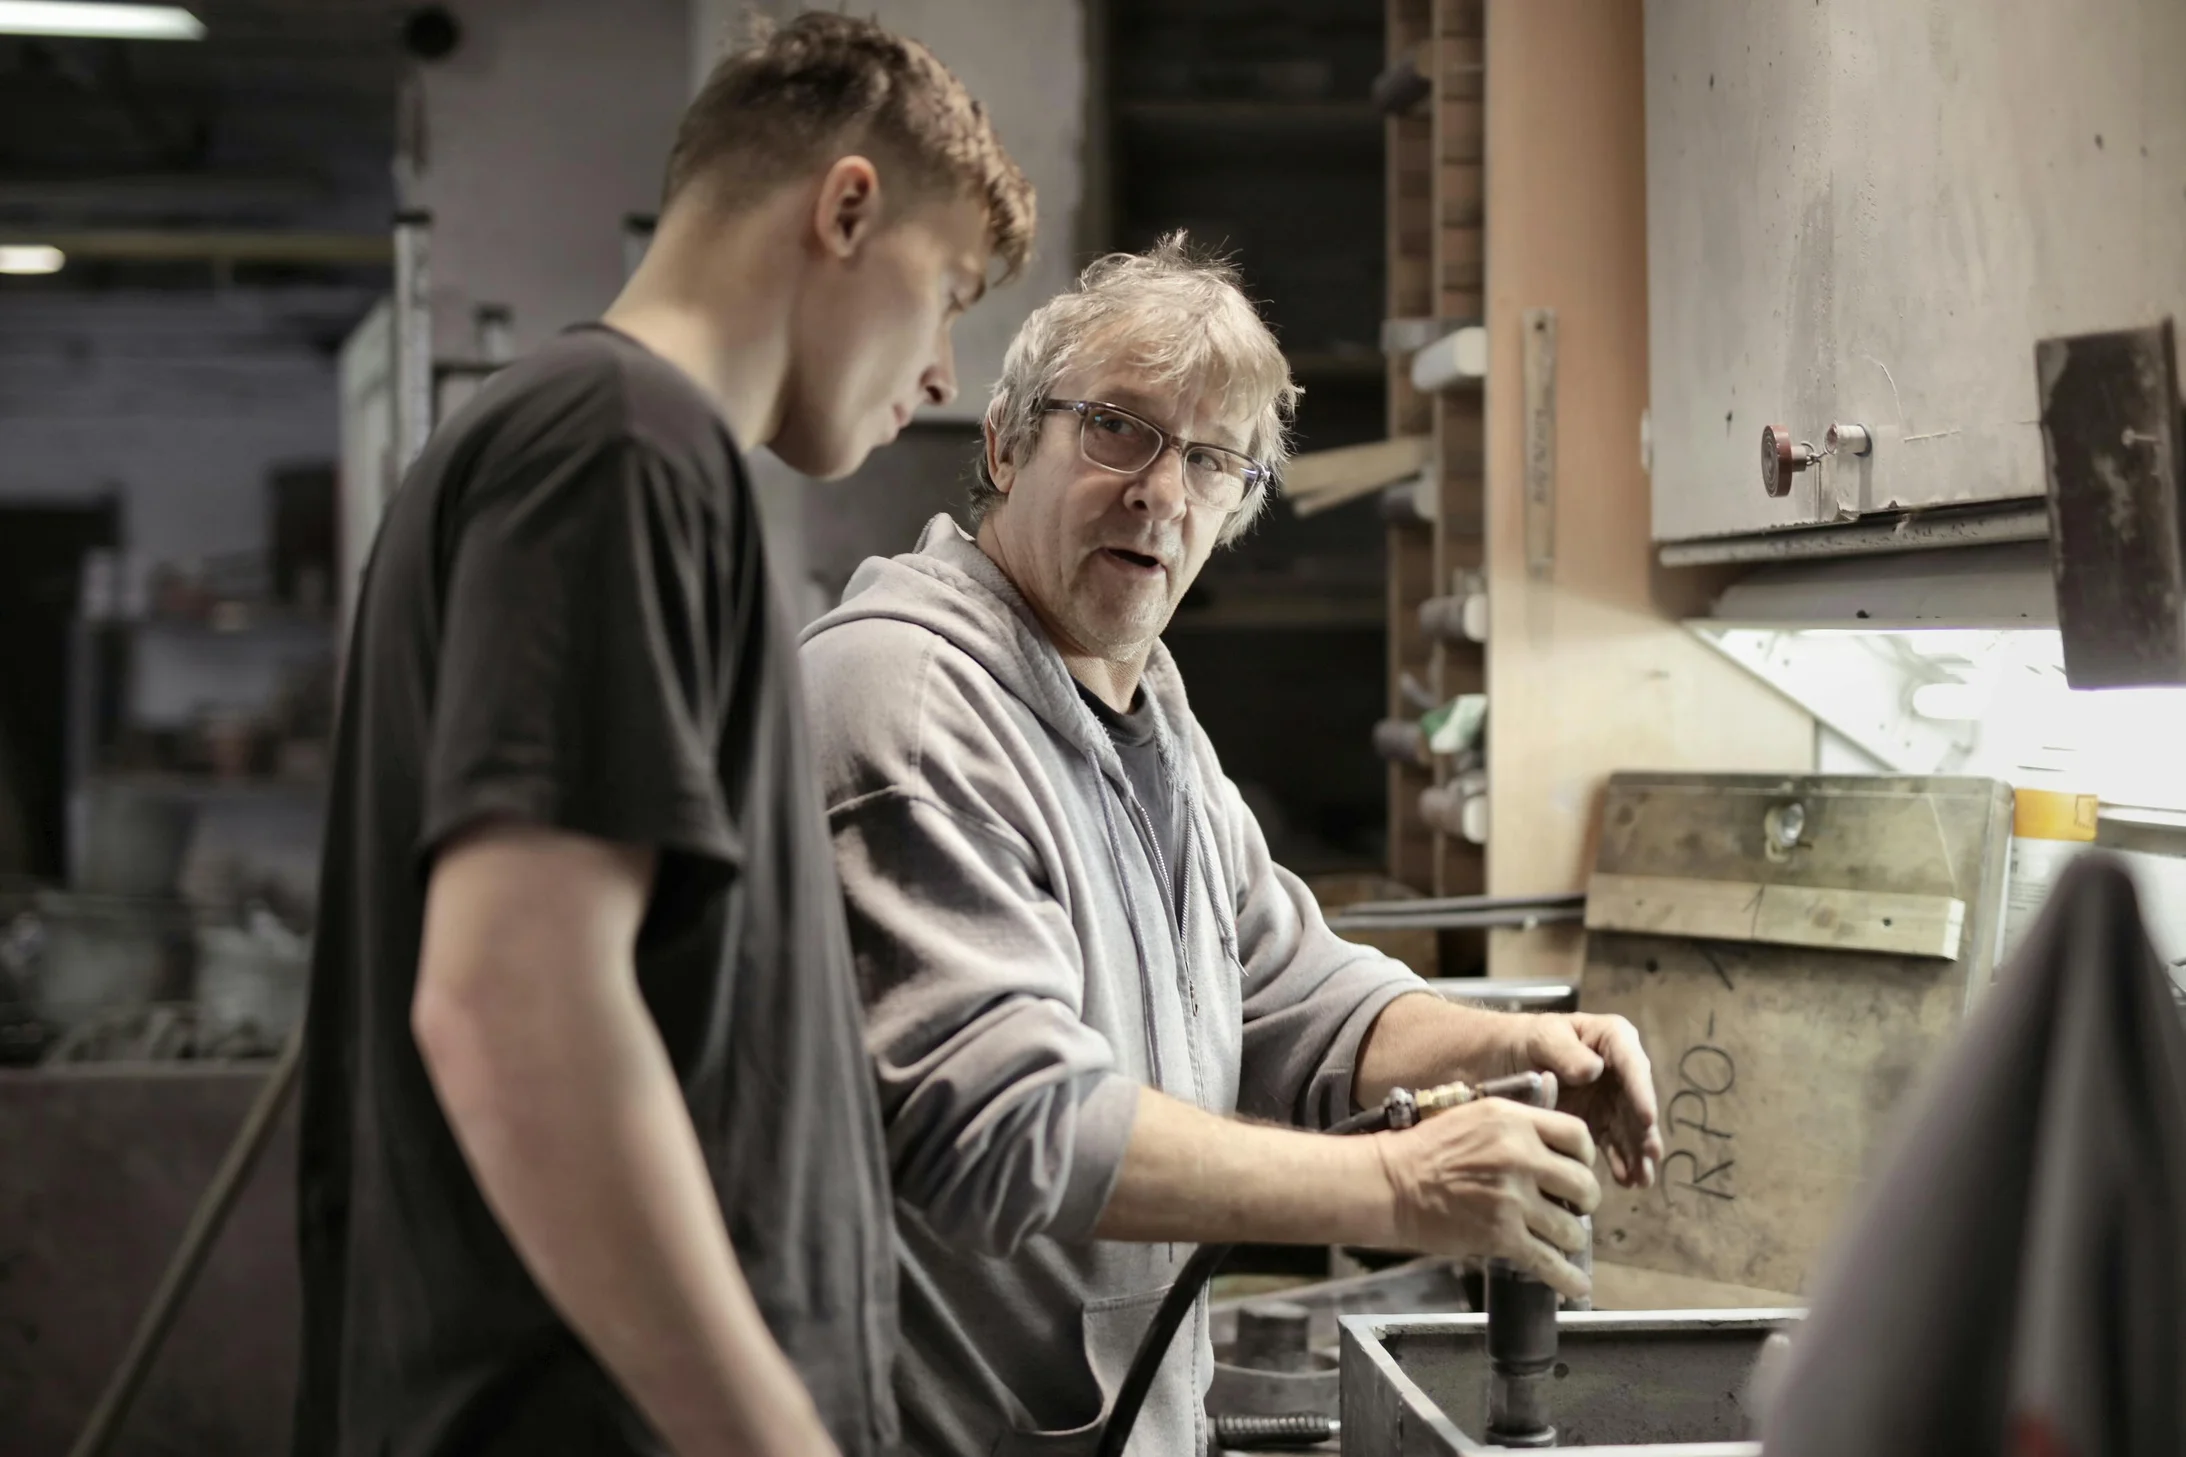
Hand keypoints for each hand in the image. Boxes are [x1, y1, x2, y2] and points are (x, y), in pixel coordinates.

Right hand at [1372, 1097, 1600, 1299]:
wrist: (1391, 1183)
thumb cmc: (1426, 1148)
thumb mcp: (1474, 1116)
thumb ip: (1516, 1126)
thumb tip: (1555, 1144)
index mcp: (1513, 1121)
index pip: (1577, 1135)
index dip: (1586, 1156)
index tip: (1579, 1168)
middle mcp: (1520, 1157)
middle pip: (1583, 1184)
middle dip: (1585, 1201)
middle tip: (1573, 1207)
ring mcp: (1513, 1199)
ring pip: (1571, 1229)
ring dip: (1571, 1238)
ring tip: (1560, 1238)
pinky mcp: (1502, 1237)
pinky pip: (1549, 1262)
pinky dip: (1567, 1278)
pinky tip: (1577, 1285)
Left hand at [1521, 1013, 1663, 1189]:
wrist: (1499, 1058)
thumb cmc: (1524, 1039)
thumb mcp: (1542, 1037)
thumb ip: (1566, 1051)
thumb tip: (1594, 1070)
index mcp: (1612, 1039)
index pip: (1632, 1066)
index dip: (1642, 1093)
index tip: (1647, 1118)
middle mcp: (1619, 1071)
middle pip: (1636, 1102)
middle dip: (1645, 1131)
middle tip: (1651, 1155)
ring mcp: (1610, 1100)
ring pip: (1629, 1128)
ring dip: (1637, 1153)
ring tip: (1641, 1178)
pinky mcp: (1597, 1123)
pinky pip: (1612, 1144)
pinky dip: (1619, 1162)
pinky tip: (1624, 1180)